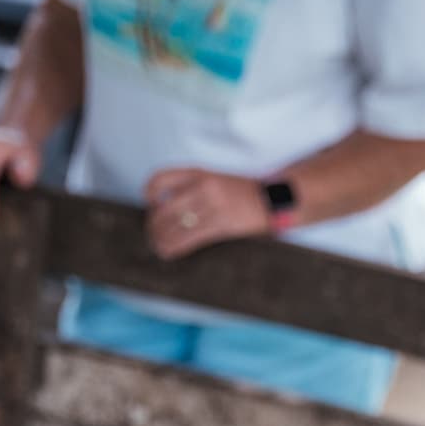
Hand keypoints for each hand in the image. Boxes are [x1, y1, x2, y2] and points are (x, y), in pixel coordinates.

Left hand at [145, 168, 270, 259]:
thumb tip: (169, 209)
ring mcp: (214, 205)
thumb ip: (194, 188)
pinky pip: (191, 237)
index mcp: (200, 173)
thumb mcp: (217, 180)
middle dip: (154, 224)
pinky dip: (176, 246)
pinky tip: (170, 252)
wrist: (274, 199)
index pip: (162, 178)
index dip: (150, 192)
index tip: (150, 204)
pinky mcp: (223, 224)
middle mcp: (204, 187)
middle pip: (165, 208)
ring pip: (175, 225)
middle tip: (152, 235)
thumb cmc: (245, 193)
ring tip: (158, 247)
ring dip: (161, 238)